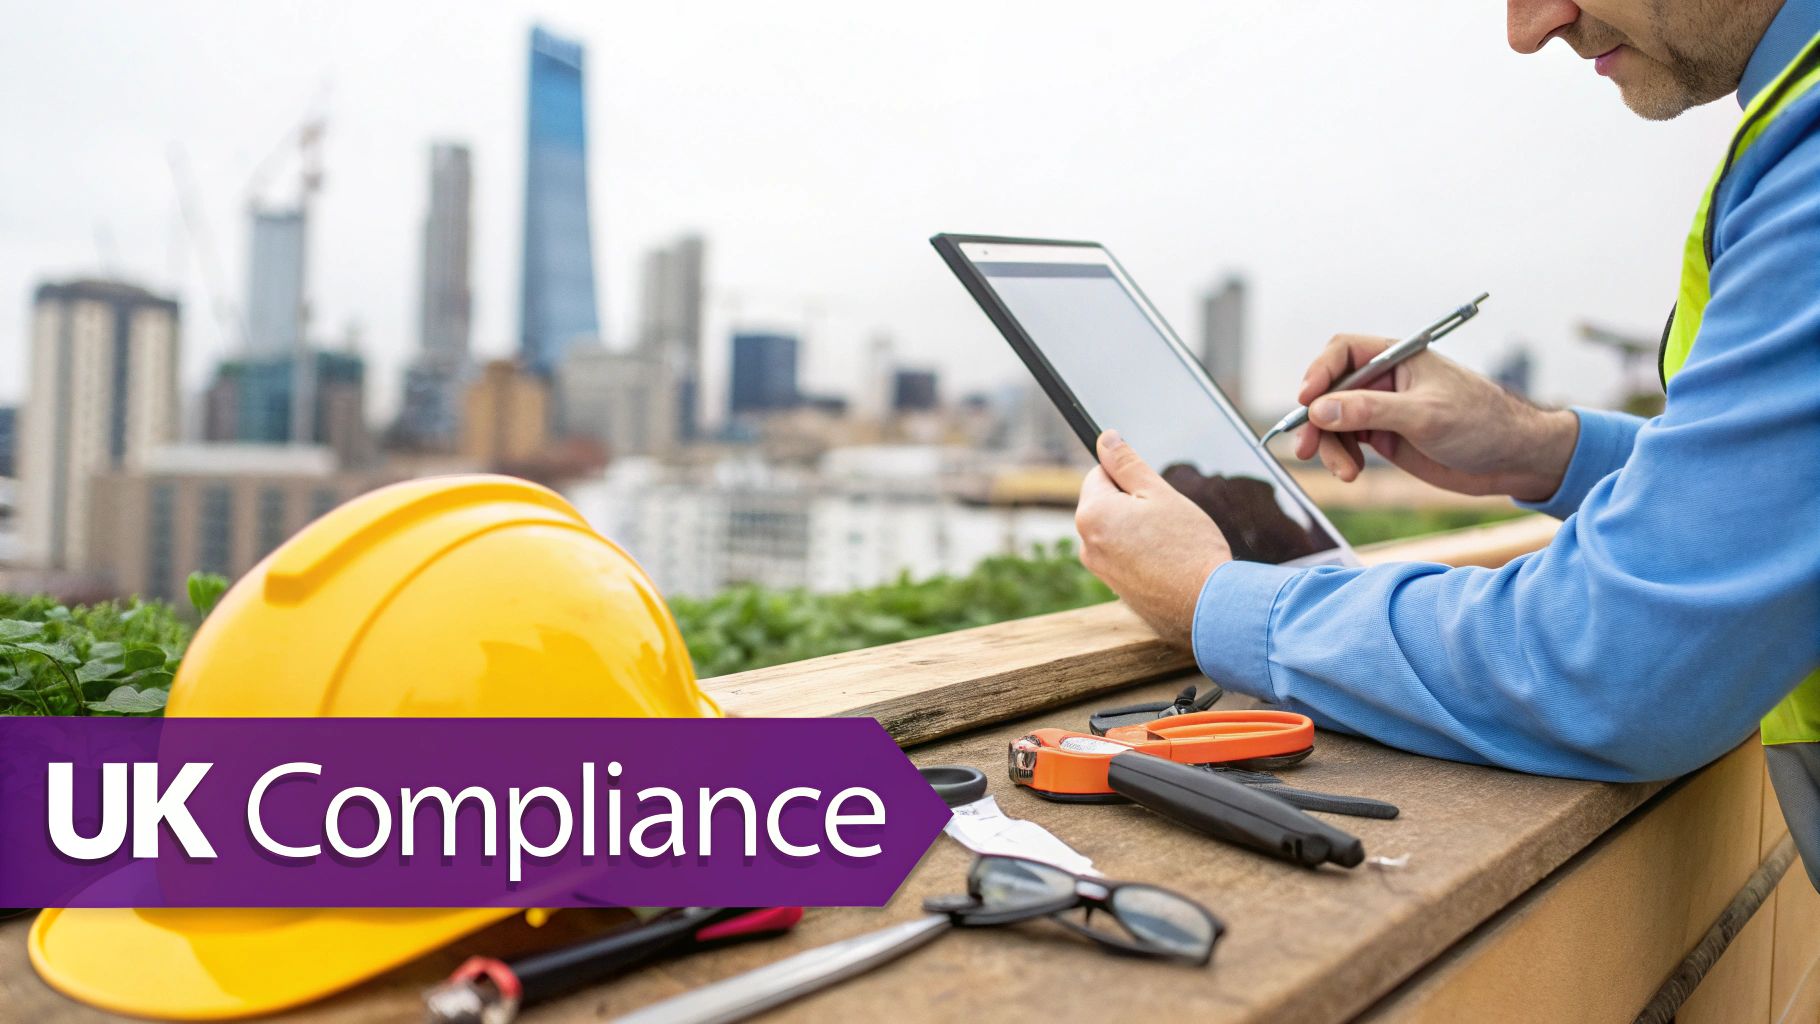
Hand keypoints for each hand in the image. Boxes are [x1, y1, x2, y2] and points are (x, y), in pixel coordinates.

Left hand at [1075, 431, 1231, 648]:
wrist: (1207, 606)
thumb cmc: (1188, 547)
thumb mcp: (1159, 493)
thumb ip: (1127, 464)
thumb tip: (1106, 439)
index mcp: (1092, 514)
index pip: (1099, 474)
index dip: (1128, 477)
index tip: (1152, 490)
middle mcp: (1086, 544)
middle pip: (1106, 503)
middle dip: (1132, 503)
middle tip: (1166, 518)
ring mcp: (1100, 570)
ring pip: (1117, 530)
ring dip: (1139, 528)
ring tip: (1170, 542)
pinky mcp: (1116, 588)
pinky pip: (1125, 556)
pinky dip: (1142, 553)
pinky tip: (1168, 561)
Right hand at [1293, 334, 1579, 501]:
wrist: (1512, 460)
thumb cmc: (1482, 423)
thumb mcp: (1425, 415)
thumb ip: (1370, 411)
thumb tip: (1320, 411)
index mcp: (1397, 358)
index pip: (1343, 353)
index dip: (1319, 374)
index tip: (1305, 403)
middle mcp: (1384, 380)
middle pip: (1329, 391)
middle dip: (1316, 420)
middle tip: (1307, 448)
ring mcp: (1382, 409)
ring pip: (1333, 422)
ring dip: (1329, 446)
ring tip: (1346, 472)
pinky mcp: (1384, 437)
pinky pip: (1346, 443)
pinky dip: (1341, 458)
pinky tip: (1352, 472)